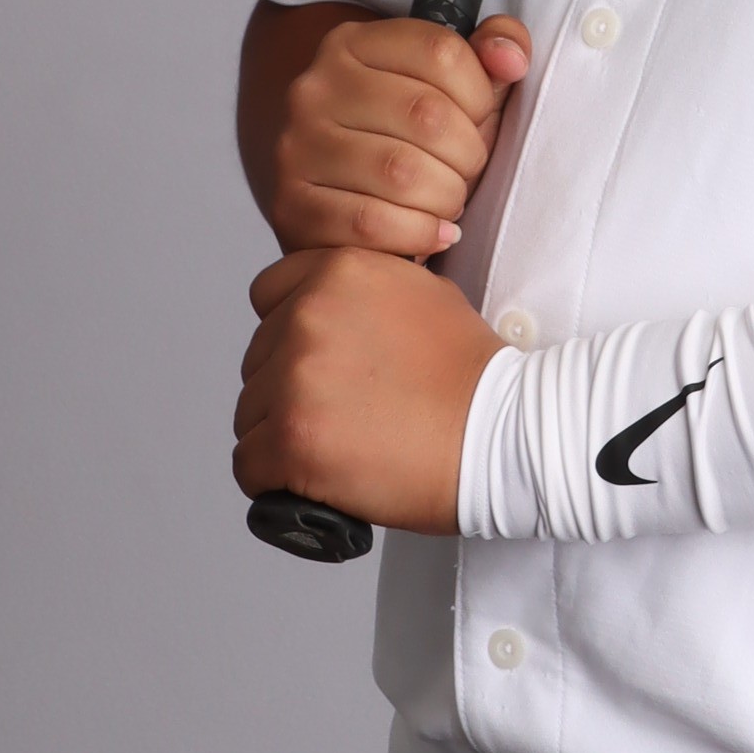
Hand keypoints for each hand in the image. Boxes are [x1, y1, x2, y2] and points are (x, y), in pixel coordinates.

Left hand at [233, 247, 503, 531]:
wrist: (504, 435)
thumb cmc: (473, 379)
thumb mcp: (423, 295)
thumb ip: (363, 293)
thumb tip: (326, 307)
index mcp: (338, 272)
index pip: (268, 296)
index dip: (292, 335)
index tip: (323, 364)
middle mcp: (307, 315)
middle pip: (258, 360)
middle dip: (288, 389)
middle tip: (345, 415)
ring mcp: (295, 378)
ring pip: (250, 414)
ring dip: (283, 435)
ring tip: (342, 448)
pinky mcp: (291, 438)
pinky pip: (248, 465)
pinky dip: (276, 480)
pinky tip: (319, 480)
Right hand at [250, 8, 529, 256]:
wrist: (334, 194)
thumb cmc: (409, 138)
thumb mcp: (453, 84)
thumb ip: (493, 50)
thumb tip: (510, 60)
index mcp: (353, 43)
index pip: (442, 53)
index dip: (480, 95)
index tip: (478, 120)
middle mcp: (315, 87)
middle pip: (427, 115)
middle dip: (468, 154)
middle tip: (467, 172)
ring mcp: (297, 146)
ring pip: (402, 172)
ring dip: (447, 196)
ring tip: (449, 201)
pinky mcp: (291, 205)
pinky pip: (372, 223)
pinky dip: (419, 234)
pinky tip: (436, 233)